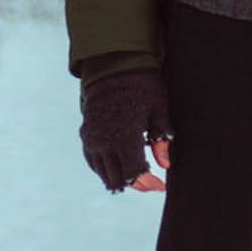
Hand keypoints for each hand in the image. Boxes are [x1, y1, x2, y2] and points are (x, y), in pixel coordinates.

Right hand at [79, 68, 174, 193]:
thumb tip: (165, 165)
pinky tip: (117, 163)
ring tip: (135, 172)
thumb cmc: (141, 84)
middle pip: (117, 179)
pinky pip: (93, 161)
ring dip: (119, 176)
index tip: (161, 186)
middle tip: (150, 179)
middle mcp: (104, 143)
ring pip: (103, 173)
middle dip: (135, 183)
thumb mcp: (158, 108)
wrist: (112, 64)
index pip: (135, 175)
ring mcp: (92, 139)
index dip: (148, 184)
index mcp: (124, 137)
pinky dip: (105, 167)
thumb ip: (161, 137)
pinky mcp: (85, 134)